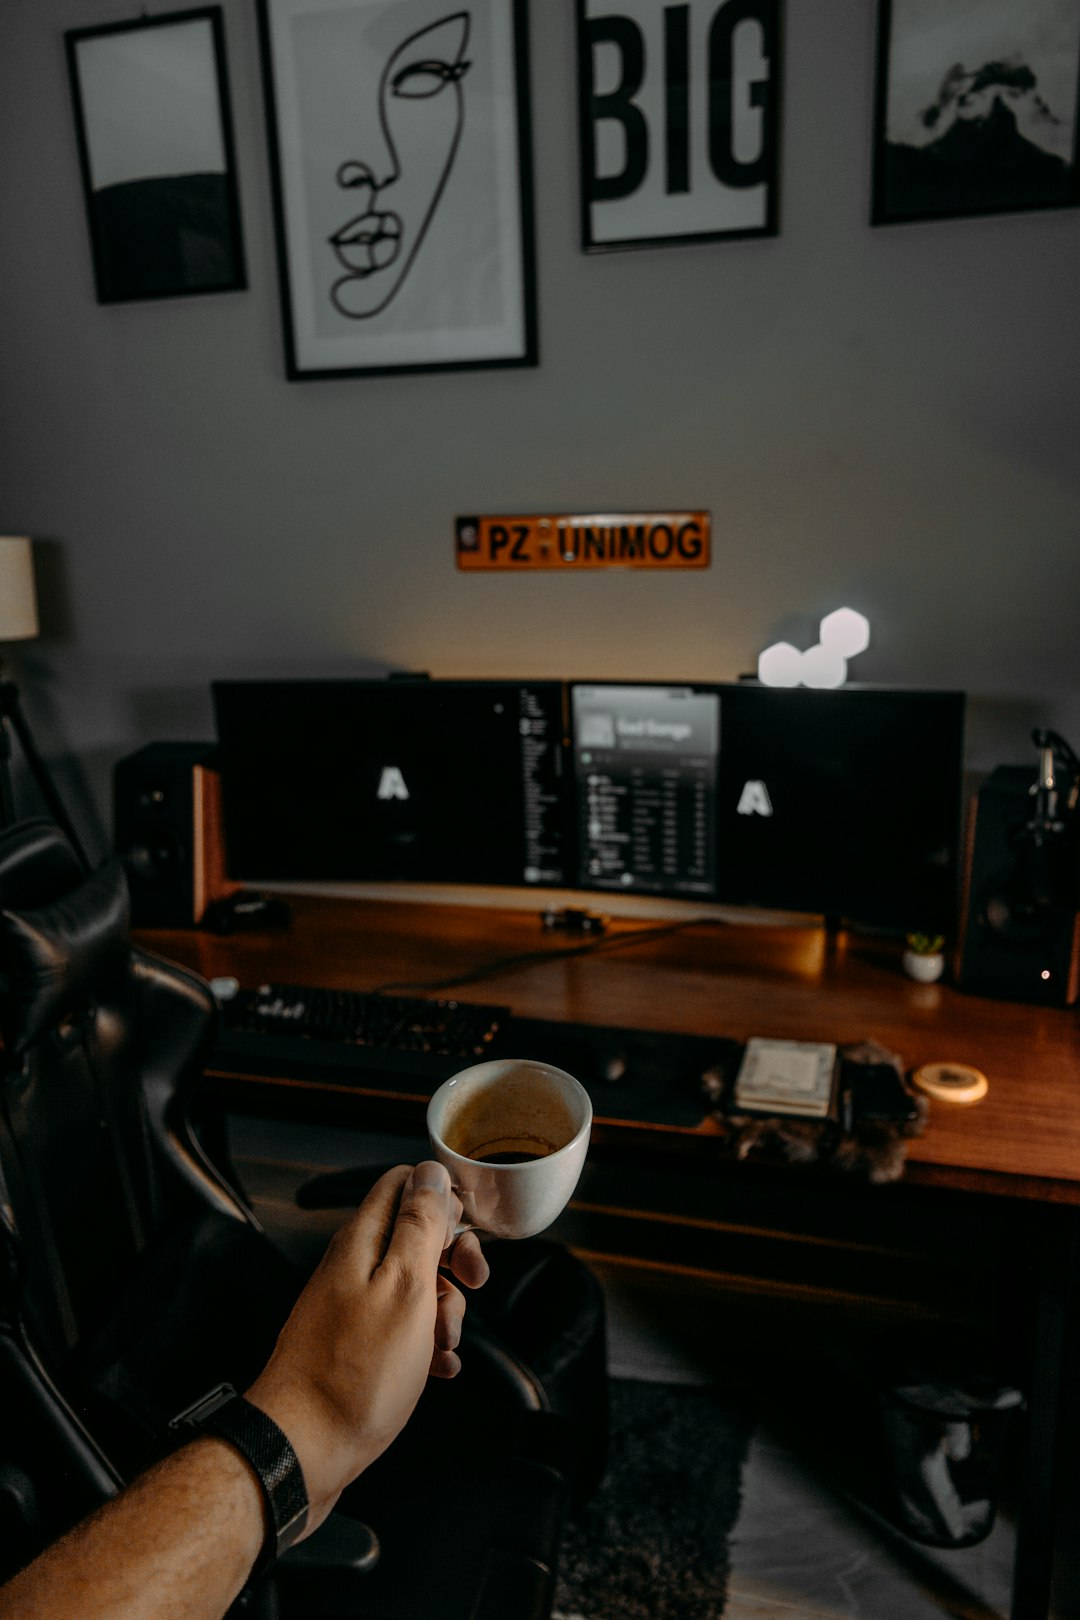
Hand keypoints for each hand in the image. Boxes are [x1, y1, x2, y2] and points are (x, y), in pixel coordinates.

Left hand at [246, 1161, 487, 1532]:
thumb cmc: (354, 1376)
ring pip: (415, 1287)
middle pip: (415, 1236)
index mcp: (363, 1242)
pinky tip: (436, 1368)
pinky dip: (427, 1346)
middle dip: (453, 1260)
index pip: (403, 1183)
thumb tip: (431, 1173)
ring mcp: (352, 1309)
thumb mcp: (405, 1288)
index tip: (465, 1236)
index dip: (443, 1200)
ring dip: (445, 1311)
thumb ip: (420, 1226)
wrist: (303, 1450)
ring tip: (442, 1344)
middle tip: (468, 1285)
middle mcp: (354, 1269)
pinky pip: (402, 1331)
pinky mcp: (354, 1348)